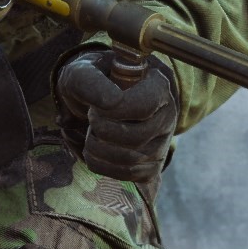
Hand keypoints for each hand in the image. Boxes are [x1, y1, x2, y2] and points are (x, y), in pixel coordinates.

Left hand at [55, 47, 177, 180]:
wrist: (94, 101)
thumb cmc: (90, 84)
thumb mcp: (81, 73)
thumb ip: (90, 81)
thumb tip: (111, 103)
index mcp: (158, 86)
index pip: (143, 106)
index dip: (113, 112)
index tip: (95, 107)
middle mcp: (167, 116)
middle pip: (136, 137)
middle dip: (102, 131)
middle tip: (91, 118)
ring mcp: (162, 143)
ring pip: (130, 159)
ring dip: (98, 149)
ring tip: (91, 133)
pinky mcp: (151, 166)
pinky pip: (128, 175)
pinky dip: (102, 165)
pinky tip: (93, 151)